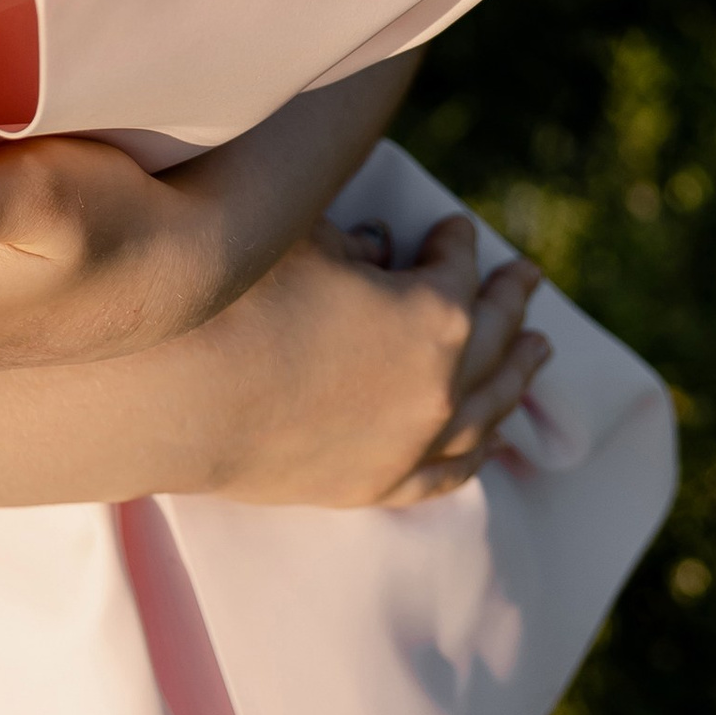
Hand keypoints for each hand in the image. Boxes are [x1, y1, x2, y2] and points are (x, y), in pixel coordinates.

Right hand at [178, 213, 551, 507]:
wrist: (178, 399)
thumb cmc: (237, 303)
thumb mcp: (302, 242)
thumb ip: (354, 241)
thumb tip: (380, 246)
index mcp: (432, 316)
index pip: (459, 268)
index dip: (458, 242)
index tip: (454, 228)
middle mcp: (440, 387)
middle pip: (494, 339)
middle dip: (511, 302)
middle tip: (527, 277)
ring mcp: (412, 445)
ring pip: (488, 411)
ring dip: (516, 377)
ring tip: (537, 353)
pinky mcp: (375, 486)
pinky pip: (449, 471)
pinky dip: (477, 449)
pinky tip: (489, 436)